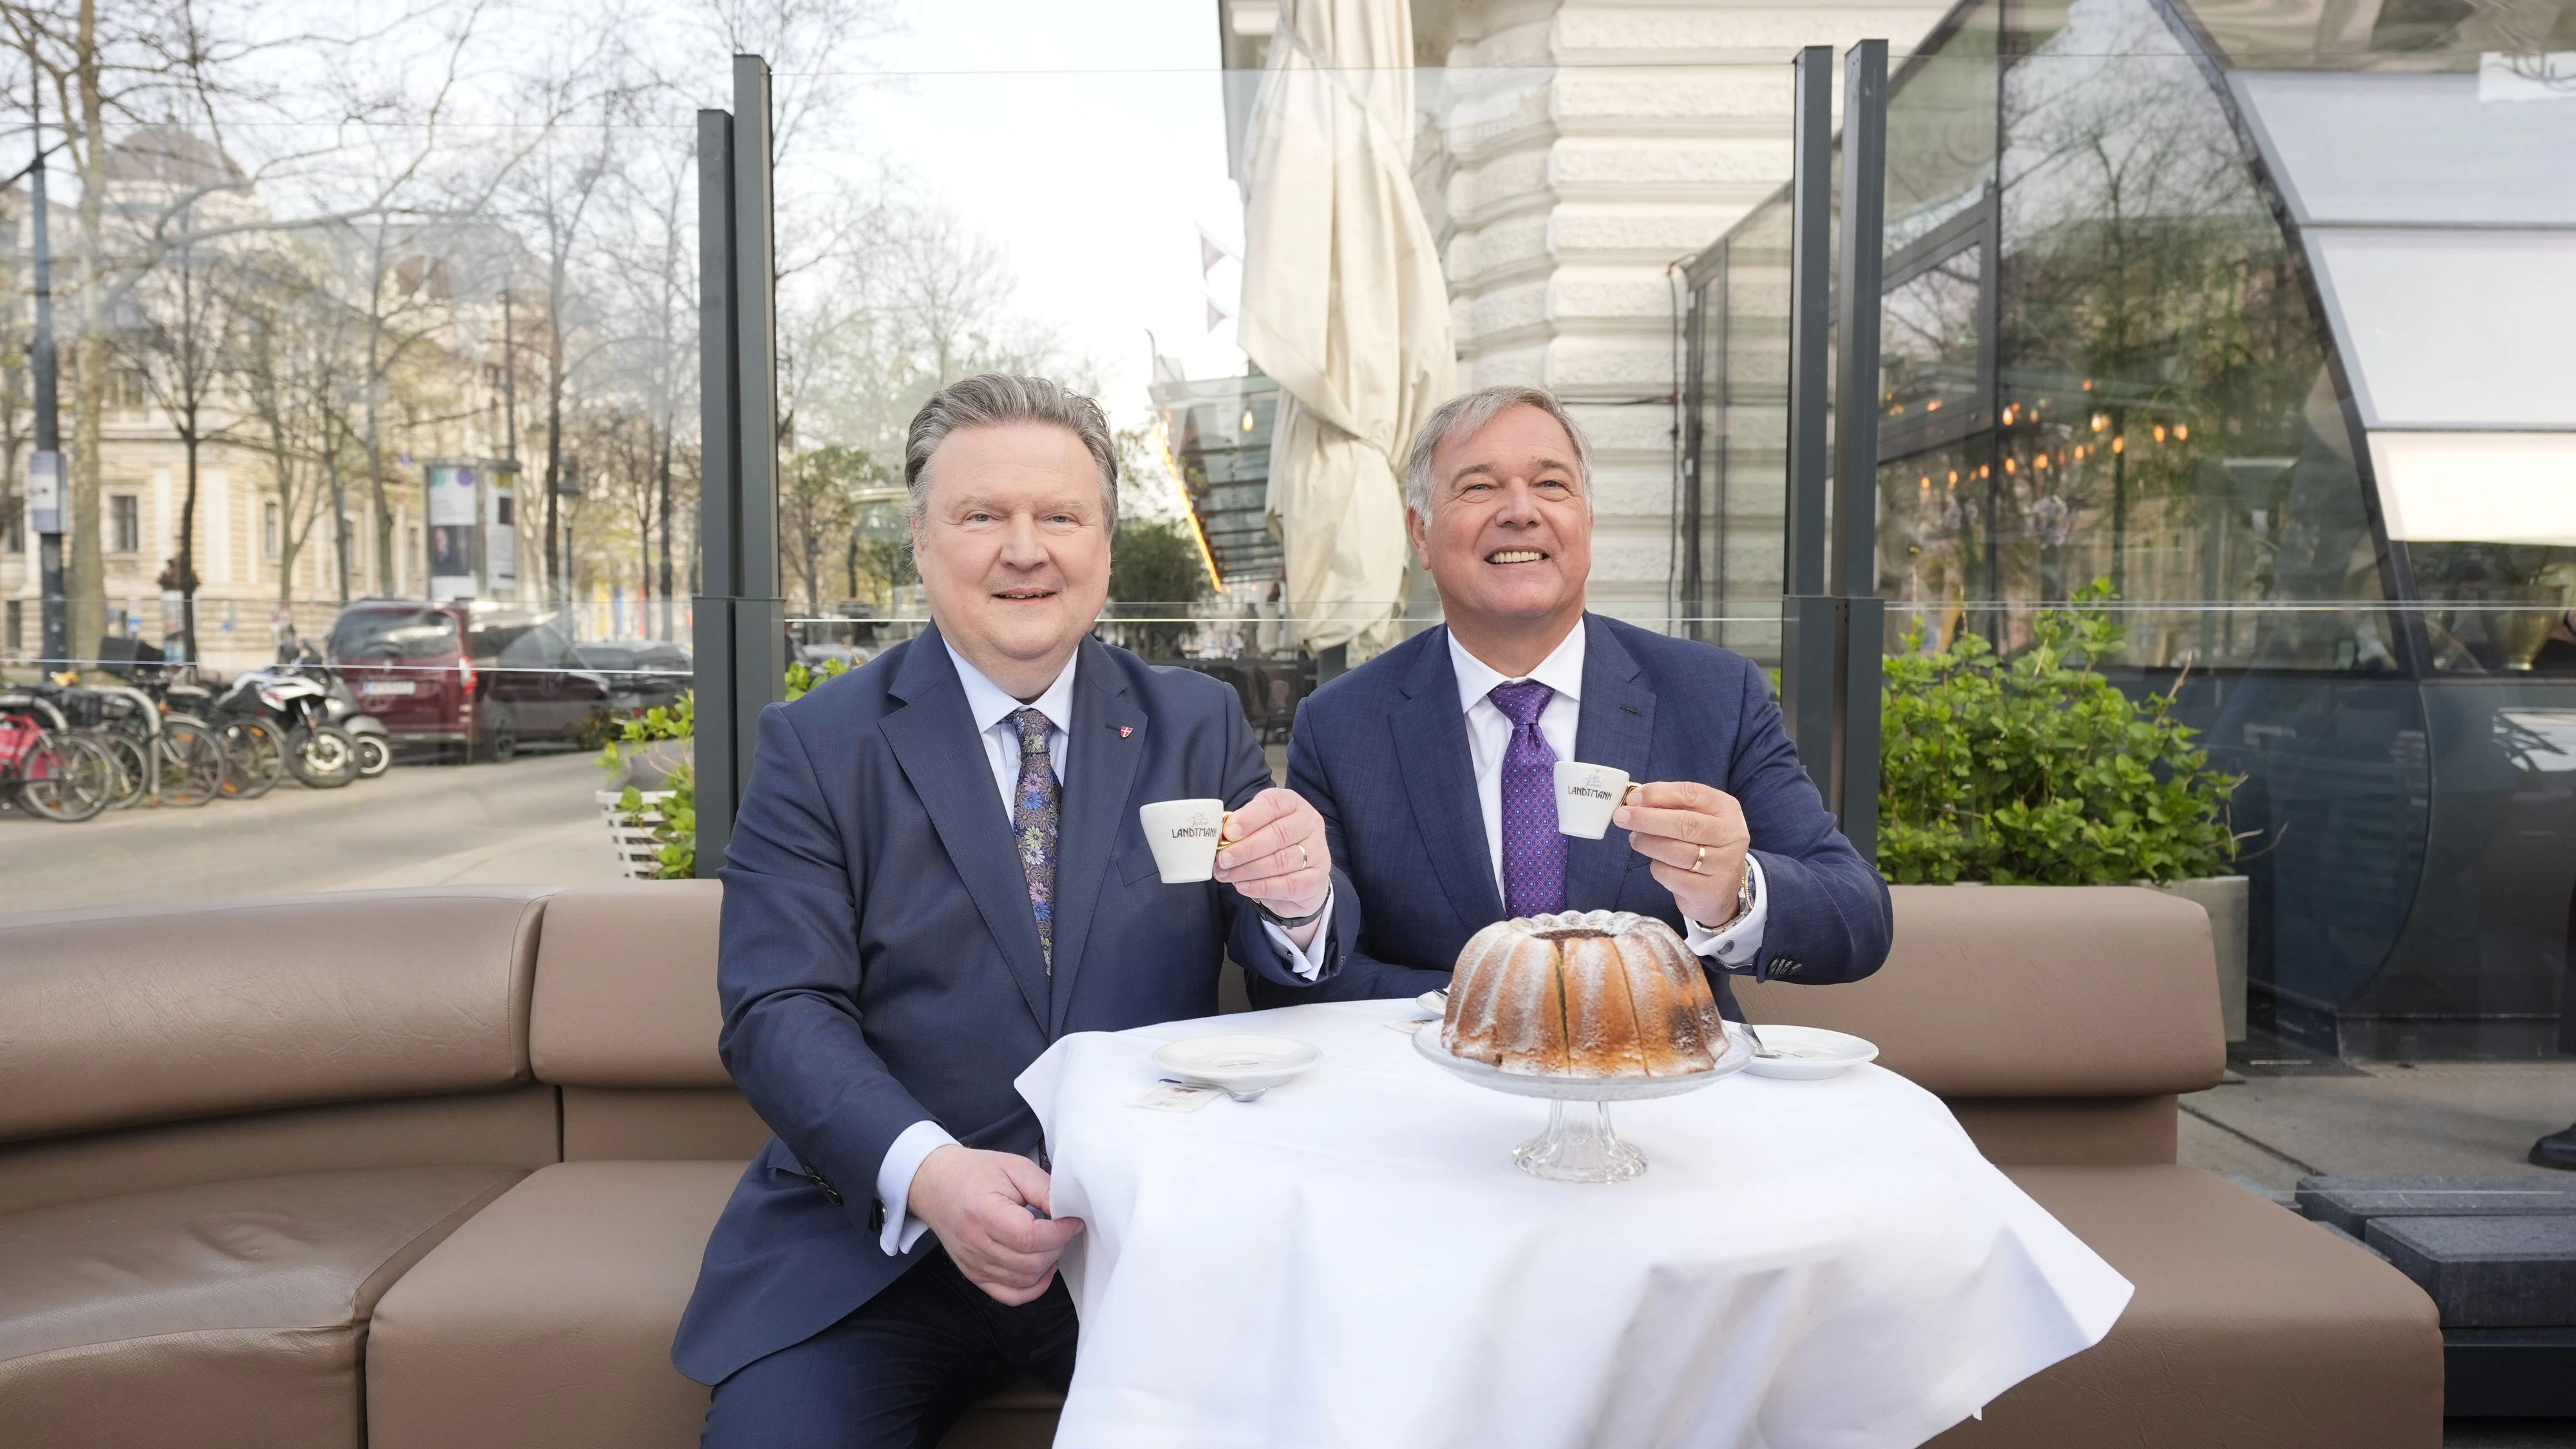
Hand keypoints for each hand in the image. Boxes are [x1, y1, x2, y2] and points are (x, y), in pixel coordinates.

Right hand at [906, 1145, 1082, 1304]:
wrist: (936, 1185)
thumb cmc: (975, 1173)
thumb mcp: (1014, 1167)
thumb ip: (1044, 1189)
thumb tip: (1069, 1211)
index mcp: (983, 1212)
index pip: (1030, 1238)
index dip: (1060, 1232)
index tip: (1073, 1220)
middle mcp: (975, 1244)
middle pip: (1030, 1263)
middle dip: (1057, 1246)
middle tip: (1063, 1227)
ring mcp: (973, 1265)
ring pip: (1025, 1281)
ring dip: (1047, 1264)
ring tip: (1051, 1241)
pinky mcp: (975, 1276)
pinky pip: (1010, 1295)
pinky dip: (1033, 1287)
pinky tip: (1042, 1267)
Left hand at [1213, 786, 1331, 918]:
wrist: (1298, 877)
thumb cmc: (1271, 845)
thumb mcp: (1256, 828)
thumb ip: (1241, 828)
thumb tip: (1222, 835)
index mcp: (1293, 803)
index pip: (1273, 805)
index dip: (1249, 818)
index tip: (1228, 832)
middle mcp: (1310, 823)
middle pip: (1278, 834)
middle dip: (1246, 848)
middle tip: (1223, 859)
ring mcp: (1318, 851)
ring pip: (1282, 861)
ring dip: (1249, 870)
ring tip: (1227, 875)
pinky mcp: (1317, 878)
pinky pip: (1289, 884)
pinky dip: (1263, 887)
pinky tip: (1244, 887)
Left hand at [1612, 781, 1751, 929]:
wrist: (1720, 890)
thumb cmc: (1701, 846)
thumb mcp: (1696, 820)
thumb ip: (1671, 807)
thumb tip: (1634, 801)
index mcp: (1726, 809)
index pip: (1691, 794)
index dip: (1658, 794)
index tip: (1632, 799)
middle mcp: (1731, 834)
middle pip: (1684, 823)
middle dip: (1647, 818)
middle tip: (1622, 817)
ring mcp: (1723, 864)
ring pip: (1676, 851)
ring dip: (1647, 843)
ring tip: (1635, 840)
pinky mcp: (1710, 890)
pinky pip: (1672, 876)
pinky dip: (1657, 868)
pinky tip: (1658, 864)